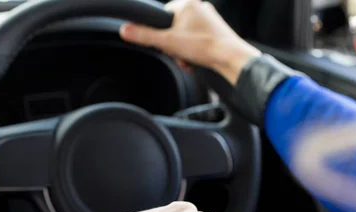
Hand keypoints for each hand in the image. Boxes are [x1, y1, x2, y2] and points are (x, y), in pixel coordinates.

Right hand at [120, 0, 260, 84]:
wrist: (230, 57)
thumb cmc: (203, 46)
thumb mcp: (167, 42)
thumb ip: (144, 36)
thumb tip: (125, 30)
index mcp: (186, 3)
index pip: (163, 17)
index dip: (161, 35)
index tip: (166, 45)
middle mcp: (199, 7)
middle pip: (174, 29)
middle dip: (174, 46)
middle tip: (179, 56)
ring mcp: (209, 19)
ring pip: (186, 36)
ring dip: (183, 52)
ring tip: (189, 61)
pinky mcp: (216, 30)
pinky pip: (198, 40)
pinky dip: (194, 52)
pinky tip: (197, 61)